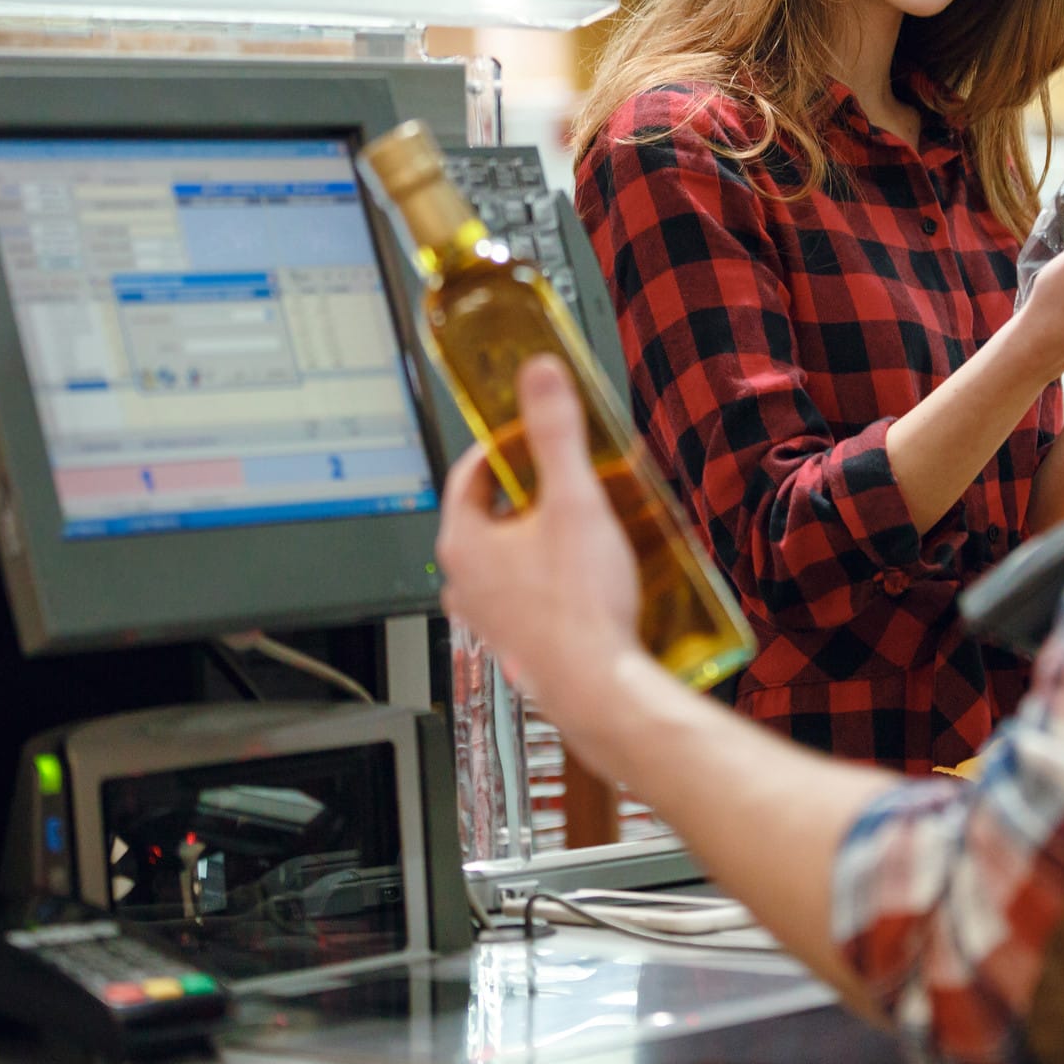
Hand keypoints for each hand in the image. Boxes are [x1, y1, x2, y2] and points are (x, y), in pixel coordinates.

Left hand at [435, 356, 644, 719]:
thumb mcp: (574, 500)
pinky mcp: (516, 641)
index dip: (505, 447)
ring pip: (507, 558)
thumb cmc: (580, 607)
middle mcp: (464, 582)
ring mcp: (488, 616)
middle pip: (489, 516)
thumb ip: (555, 432)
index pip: (469, 474)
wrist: (599, 687)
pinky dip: (549, 576)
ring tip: (583, 526)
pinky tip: (588, 575)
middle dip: (528, 493)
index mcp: (463, 541)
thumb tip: (538, 376)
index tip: (534, 435)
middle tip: (567, 478)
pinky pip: (525, 593)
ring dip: (539, 537)